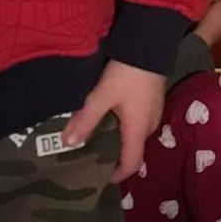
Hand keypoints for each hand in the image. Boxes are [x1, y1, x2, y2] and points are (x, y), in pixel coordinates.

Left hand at [63, 61, 165, 181]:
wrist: (150, 43)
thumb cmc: (128, 73)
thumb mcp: (102, 95)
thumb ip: (86, 119)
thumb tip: (67, 144)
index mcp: (139, 130)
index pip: (131, 164)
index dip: (116, 176)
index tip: (98, 178)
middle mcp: (149, 126)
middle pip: (132, 151)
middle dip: (112, 157)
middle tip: (88, 156)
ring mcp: (153, 112)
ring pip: (134, 135)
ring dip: (116, 140)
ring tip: (94, 136)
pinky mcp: (151, 100)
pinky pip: (136, 122)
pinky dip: (122, 126)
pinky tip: (107, 116)